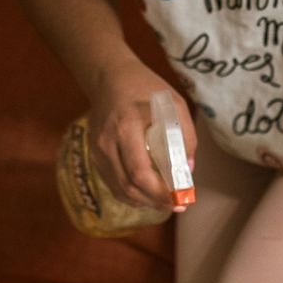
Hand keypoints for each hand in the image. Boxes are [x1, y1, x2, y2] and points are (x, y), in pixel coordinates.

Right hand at [86, 60, 197, 211]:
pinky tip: (147, 194)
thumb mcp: (175, 105)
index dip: (160, 193)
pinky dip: (131, 194)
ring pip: (119, 189)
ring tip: (165, 203)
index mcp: (126, 127)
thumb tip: (188, 169)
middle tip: (177, 205)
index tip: (180, 198)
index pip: (140, 173)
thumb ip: (185, 136)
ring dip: (144, 201)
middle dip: (155, 202)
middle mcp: (107, 142)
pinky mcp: (94, 155)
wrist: (109, 77)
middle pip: (129, 187)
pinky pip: (113, 182)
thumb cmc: (146, 88)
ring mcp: (97, 150)